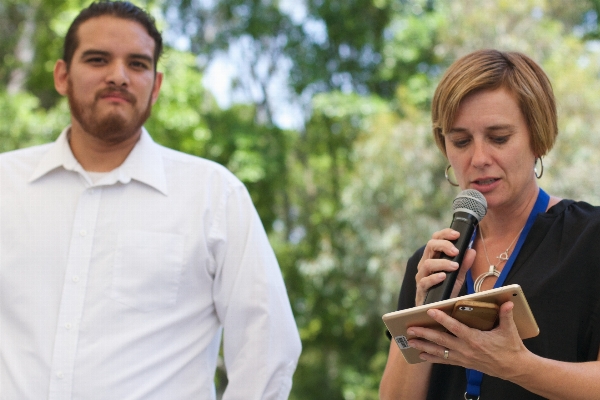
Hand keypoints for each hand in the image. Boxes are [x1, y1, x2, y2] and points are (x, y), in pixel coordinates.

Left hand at [406, 301, 529, 379]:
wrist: (515, 368)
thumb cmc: (511, 347)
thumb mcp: (510, 331)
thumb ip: (506, 315)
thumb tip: (508, 303)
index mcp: (475, 340)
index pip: (455, 328)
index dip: (442, 319)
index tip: (430, 312)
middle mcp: (466, 350)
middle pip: (441, 340)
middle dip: (424, 334)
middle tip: (410, 329)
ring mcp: (463, 358)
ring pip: (440, 352)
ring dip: (424, 346)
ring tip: (410, 342)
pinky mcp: (463, 363)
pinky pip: (445, 360)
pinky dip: (432, 357)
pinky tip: (422, 355)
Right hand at [414, 228, 475, 305]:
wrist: (438, 308)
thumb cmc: (446, 289)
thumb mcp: (458, 276)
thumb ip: (464, 264)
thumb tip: (472, 250)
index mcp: (433, 257)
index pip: (435, 239)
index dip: (445, 234)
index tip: (457, 234)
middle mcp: (425, 263)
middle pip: (430, 246)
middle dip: (444, 245)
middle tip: (456, 251)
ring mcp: (422, 276)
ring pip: (427, 263)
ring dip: (442, 263)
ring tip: (454, 266)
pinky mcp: (421, 289)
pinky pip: (424, 281)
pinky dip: (434, 278)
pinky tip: (443, 277)